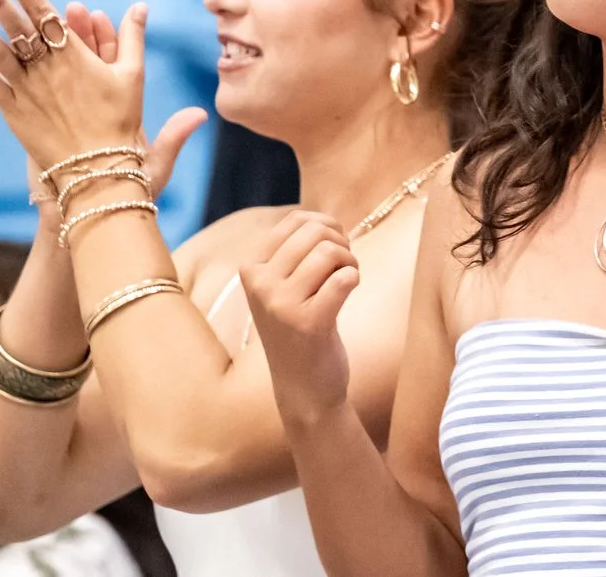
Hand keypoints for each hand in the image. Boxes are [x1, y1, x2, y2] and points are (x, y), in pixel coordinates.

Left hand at [0, 0, 173, 179]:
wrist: (97, 170)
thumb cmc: (121, 122)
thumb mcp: (134, 76)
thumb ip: (133, 38)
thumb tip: (141, 5)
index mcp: (75, 57)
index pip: (44, 13)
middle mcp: (47, 70)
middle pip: (17, 27)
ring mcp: (27, 91)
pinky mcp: (14, 113)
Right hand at [16, 6, 204, 224]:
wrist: (88, 210)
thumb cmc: (125, 188)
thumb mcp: (154, 163)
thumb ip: (174, 137)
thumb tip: (201, 114)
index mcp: (119, 104)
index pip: (113, 59)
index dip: (106, 36)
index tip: (98, 15)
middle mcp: (87, 100)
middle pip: (79, 56)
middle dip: (73, 31)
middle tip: (68, 8)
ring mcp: (56, 107)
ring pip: (47, 67)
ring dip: (36, 42)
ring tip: (28, 19)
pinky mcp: (29, 121)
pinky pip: (14, 88)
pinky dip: (1, 68)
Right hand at [240, 211, 358, 429]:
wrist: (303, 388)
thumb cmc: (300, 328)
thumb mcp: (282, 286)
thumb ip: (294, 251)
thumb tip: (321, 218)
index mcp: (250, 268)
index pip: (296, 220)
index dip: (326, 226)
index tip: (332, 249)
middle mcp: (259, 284)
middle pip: (316, 232)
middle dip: (341, 242)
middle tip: (343, 266)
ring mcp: (281, 304)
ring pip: (330, 251)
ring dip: (349, 262)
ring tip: (345, 281)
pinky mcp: (308, 322)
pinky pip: (344, 277)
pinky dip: (354, 279)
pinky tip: (348, 294)